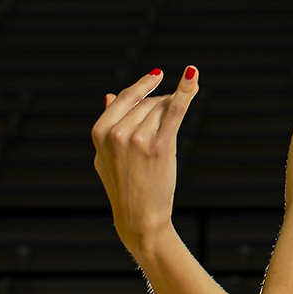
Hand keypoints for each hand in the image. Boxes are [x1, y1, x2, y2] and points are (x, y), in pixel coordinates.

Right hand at [92, 65, 200, 257]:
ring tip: (163, 142)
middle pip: (147, 103)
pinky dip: (185, 91)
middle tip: (160, 132)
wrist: (139, 217)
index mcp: (100, 133)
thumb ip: (108, 125)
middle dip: (158, 109)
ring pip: (162, 108)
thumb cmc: (123, 185)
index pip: (126, 99)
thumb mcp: (106, 156)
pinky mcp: (161, 147)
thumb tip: (110, 95)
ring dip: (169, 116)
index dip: (143, 87)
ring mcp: (138, 140)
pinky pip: (175, 110)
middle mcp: (117, 134)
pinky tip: (192, 76)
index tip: (157, 76)